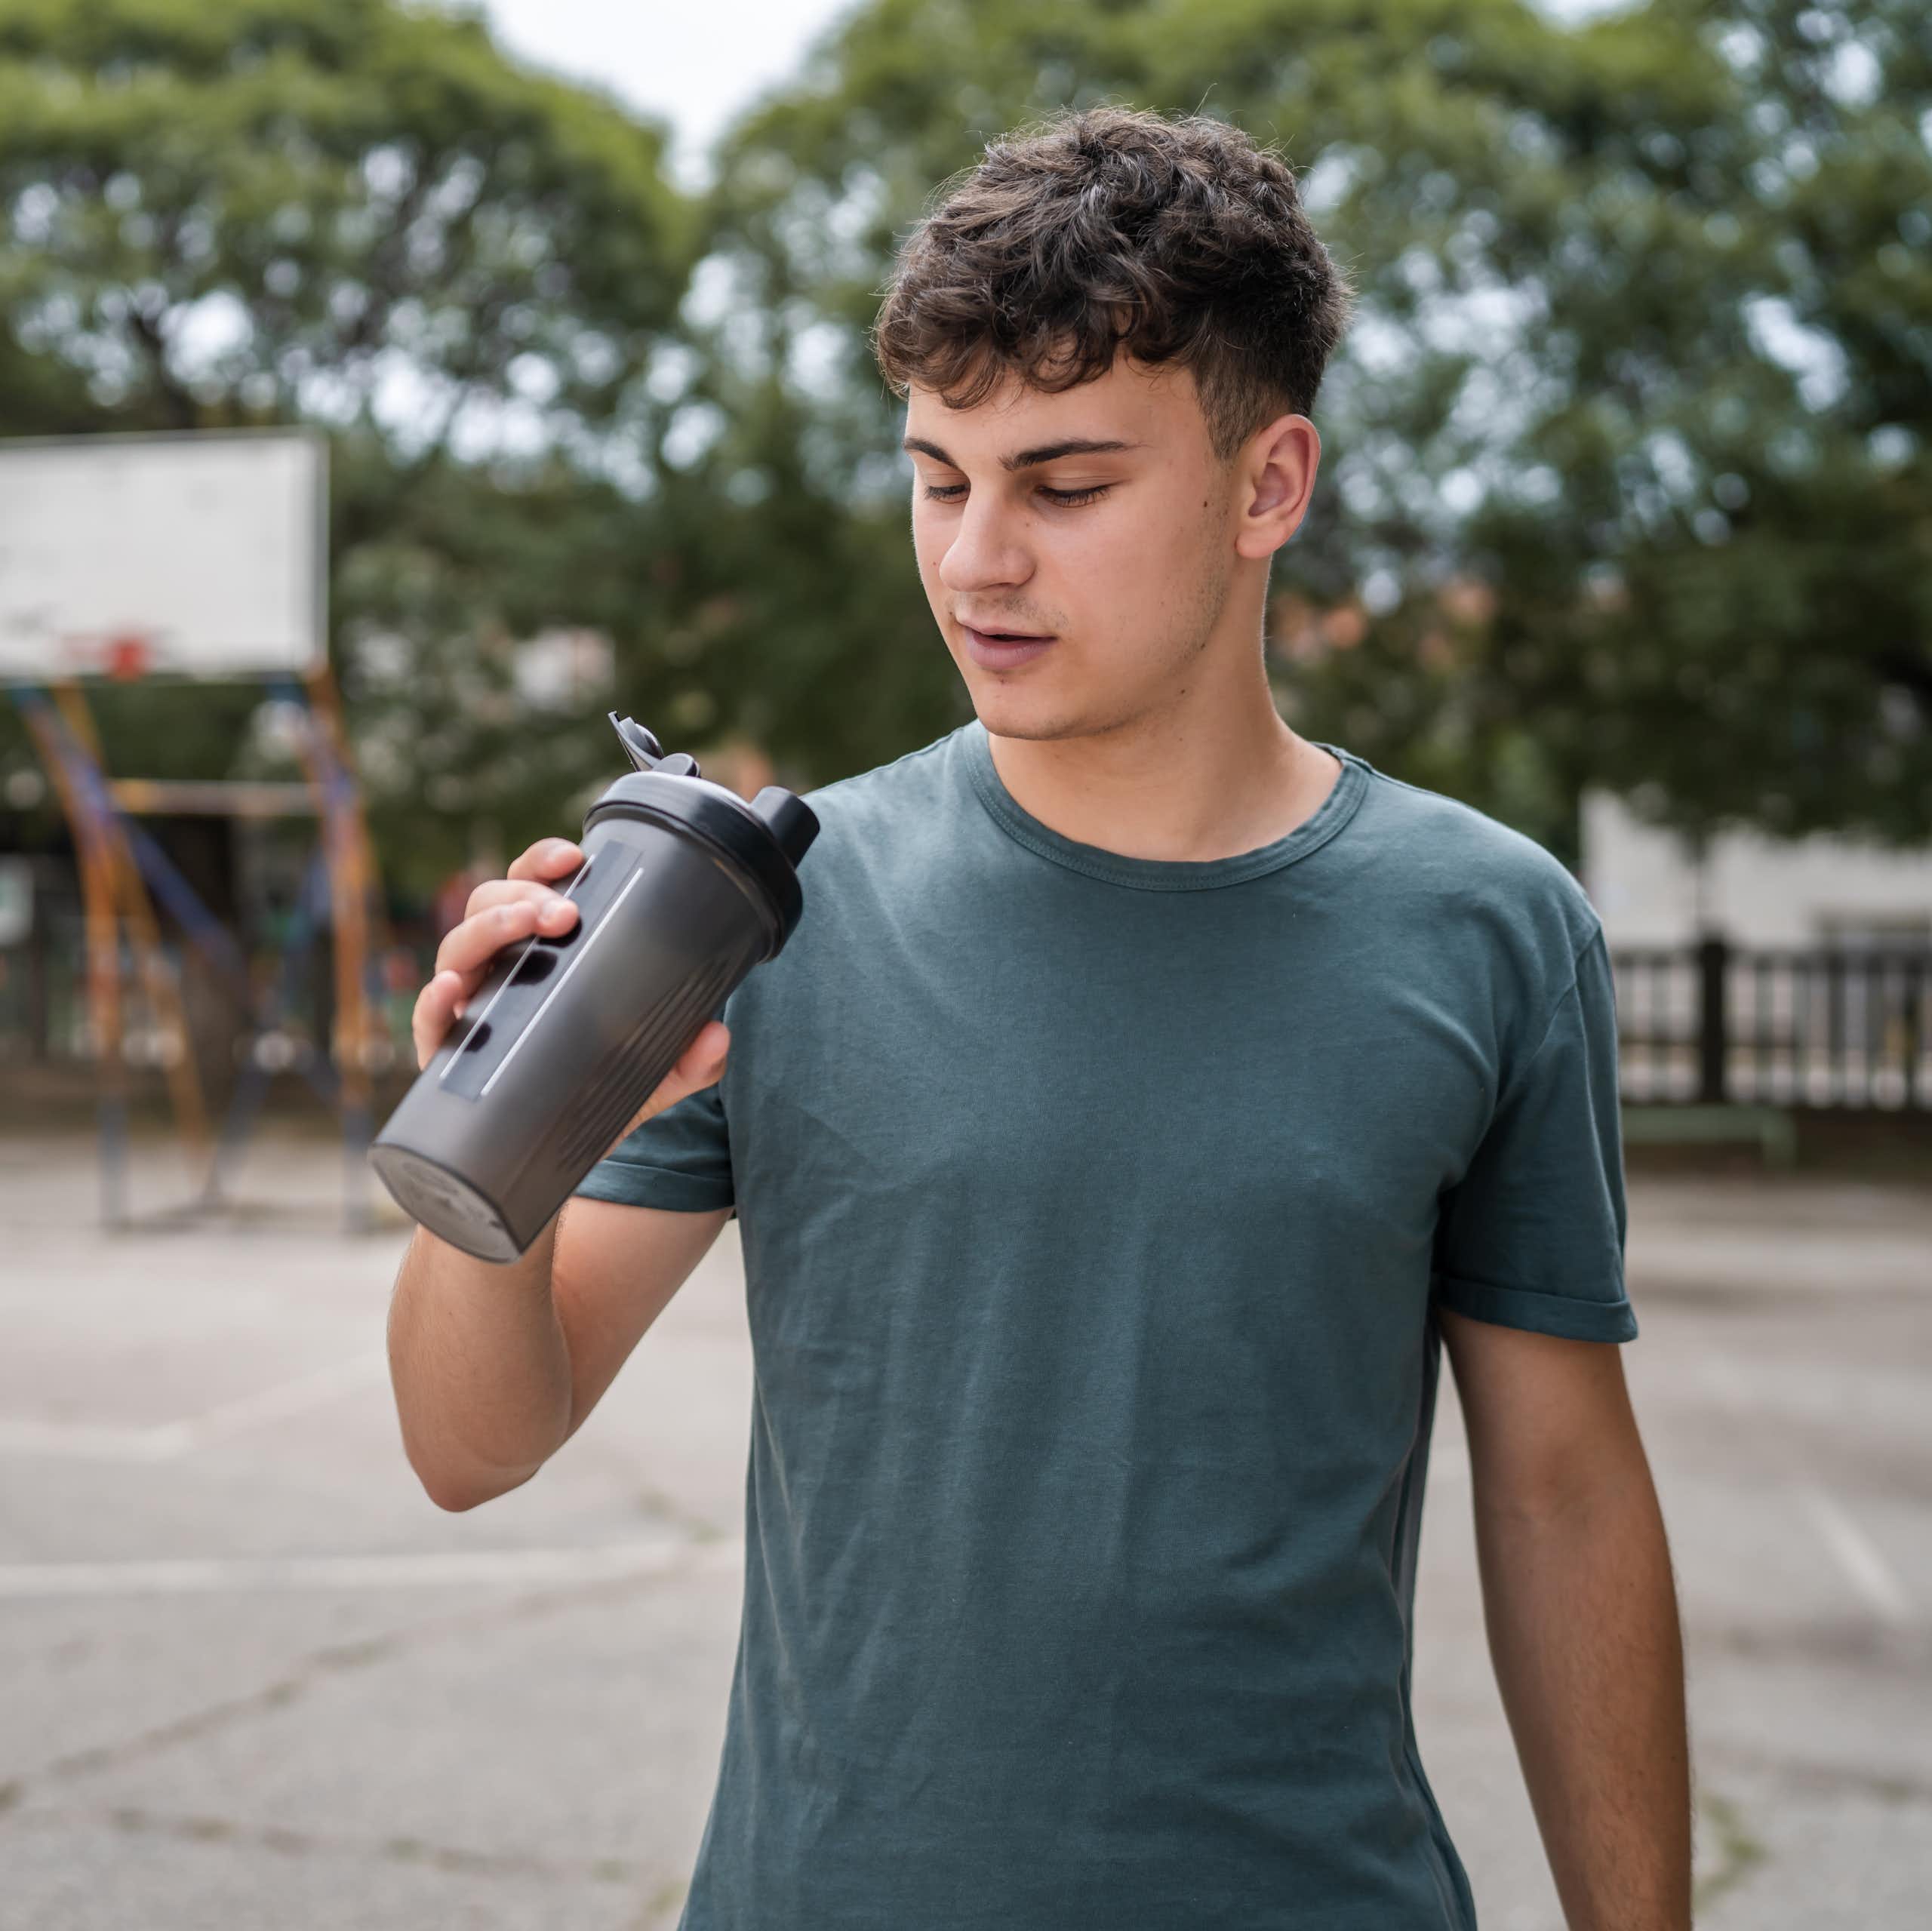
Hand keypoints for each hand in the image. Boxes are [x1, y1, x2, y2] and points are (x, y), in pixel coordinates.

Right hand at [410, 838, 730, 1131]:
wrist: (555, 1164)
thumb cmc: (595, 1093)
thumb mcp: (651, 1073)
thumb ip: (689, 1058)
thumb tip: (716, 1035)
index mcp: (540, 953)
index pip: (530, 888)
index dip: (543, 863)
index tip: (572, 857)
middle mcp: (499, 969)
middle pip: (489, 904)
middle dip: (522, 894)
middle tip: (564, 913)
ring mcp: (468, 1007)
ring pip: (457, 947)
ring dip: (488, 928)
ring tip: (523, 928)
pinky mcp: (445, 1053)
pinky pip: (428, 1020)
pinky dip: (431, 1002)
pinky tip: (450, 991)